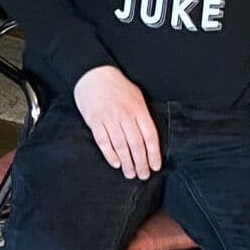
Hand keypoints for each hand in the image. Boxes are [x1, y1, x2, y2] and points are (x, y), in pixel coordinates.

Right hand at [72, 64, 161, 180]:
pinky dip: (110, 154)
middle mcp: (124, 115)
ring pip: (120, 145)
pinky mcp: (94, 121)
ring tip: (130, 174)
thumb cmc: (117, 86)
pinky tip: (116, 163)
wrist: (94, 74)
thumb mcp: (137, 96)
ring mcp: (108, 118)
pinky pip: (103, 141)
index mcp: (138, 109)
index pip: (149, 135)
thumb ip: (142, 115)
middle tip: (143, 175)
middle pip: (136, 144)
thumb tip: (148, 138)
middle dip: (141, 163)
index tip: (155, 166)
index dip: (154, 153)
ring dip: (127, 162)